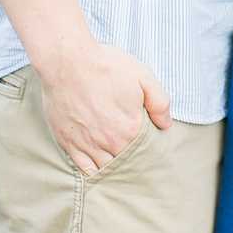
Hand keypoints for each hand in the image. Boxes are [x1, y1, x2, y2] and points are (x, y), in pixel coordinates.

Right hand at [39, 42, 172, 172]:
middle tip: (134, 154)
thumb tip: (166, 124)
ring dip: (114, 167)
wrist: (67, 60)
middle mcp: (110, 142)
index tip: (146, 143)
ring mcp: (88, 144)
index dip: (148, 147)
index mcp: (131, 128)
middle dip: (132, 159)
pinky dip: (94, 172)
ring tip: (118, 161)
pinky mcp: (69, 142)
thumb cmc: (105, 65)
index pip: (146, 149)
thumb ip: (160, 102)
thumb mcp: (143, 76)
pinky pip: (85, 169)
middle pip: (127, 161)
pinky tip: (99, 168)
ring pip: (106, 168)